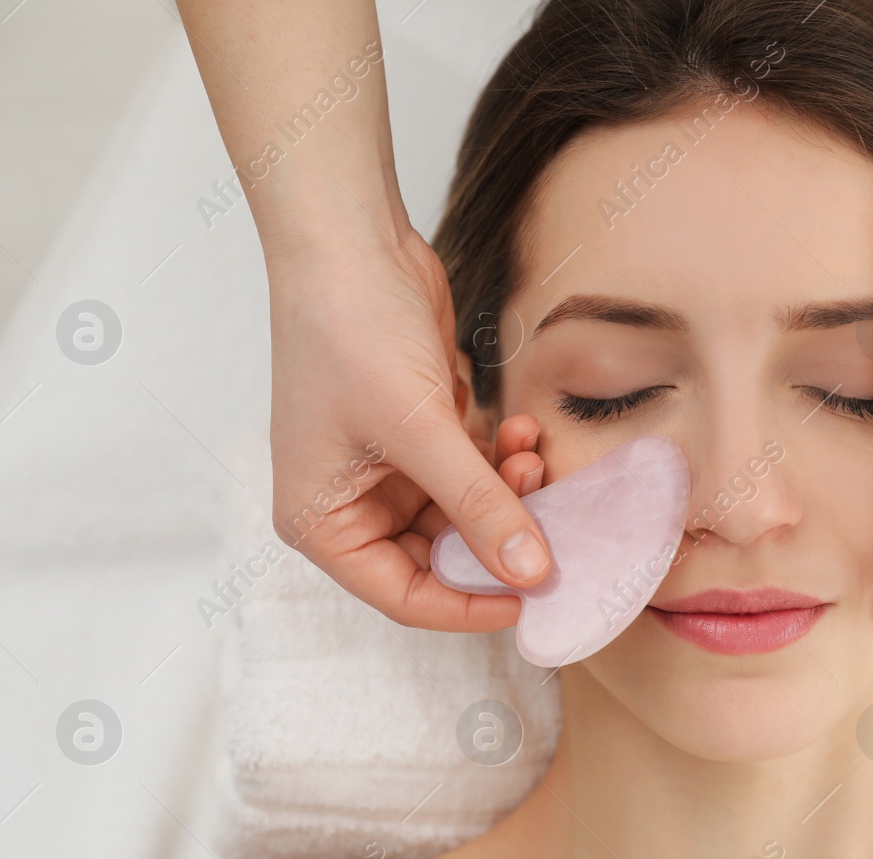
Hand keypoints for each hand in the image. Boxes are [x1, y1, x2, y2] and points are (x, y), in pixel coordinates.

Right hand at [267, 224, 551, 629]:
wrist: (350, 240)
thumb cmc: (351, 331)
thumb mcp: (420, 431)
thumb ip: (479, 507)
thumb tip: (533, 573)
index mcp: (321, 523)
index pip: (403, 595)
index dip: (469, 604)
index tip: (532, 598)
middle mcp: (350, 504)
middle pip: (441, 557)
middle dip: (497, 537)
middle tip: (551, 520)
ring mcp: (387, 469)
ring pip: (466, 514)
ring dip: (507, 493)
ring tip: (532, 457)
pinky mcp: (421, 433)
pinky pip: (473, 471)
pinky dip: (502, 460)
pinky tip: (524, 433)